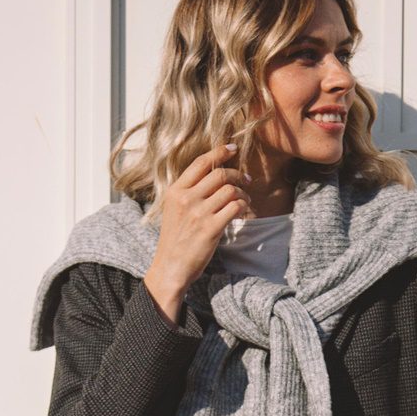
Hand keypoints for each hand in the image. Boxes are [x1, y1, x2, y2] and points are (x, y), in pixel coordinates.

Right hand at [143, 140, 251, 322]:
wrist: (171, 267)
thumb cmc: (175, 239)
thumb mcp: (173, 210)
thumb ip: (189, 192)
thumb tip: (213, 175)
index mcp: (175, 191)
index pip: (200, 162)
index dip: (219, 152)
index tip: (233, 148)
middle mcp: (186, 199)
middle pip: (219, 174)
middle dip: (237, 174)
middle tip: (245, 180)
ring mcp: (198, 213)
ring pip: (230, 190)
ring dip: (242, 192)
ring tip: (245, 199)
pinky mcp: (211, 228)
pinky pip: (235, 207)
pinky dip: (243, 206)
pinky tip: (244, 211)